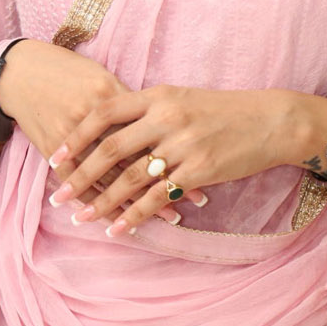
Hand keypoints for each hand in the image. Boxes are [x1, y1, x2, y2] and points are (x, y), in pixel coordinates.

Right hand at [0, 39, 189, 220]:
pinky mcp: (52, 148)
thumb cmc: (67, 72)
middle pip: (131, 156)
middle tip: (187, 205)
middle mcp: (91, 116)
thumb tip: (162, 129)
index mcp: (108, 93)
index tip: (200, 172)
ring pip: (108, 177)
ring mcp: (69, 134)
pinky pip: (80, 183)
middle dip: (162, 183)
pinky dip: (100, 203)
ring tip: (159, 219)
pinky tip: (117, 219)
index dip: (173, 154)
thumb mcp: (102, 78)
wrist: (19, 72)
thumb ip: (131, 104)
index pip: (147, 131)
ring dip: (134, 203)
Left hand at [46, 84, 313, 236]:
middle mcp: (165, 118)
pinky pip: (158, 198)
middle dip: (79, 175)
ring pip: (131, 179)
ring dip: (102, 202)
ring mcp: (182, 145)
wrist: (270, 120)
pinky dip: (135, 216)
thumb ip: (150, 110)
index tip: (56, 155)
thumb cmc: (225, 110)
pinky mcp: (199, 170)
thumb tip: (114, 130)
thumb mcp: (183, 98)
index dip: (76, 135)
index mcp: (157, 96)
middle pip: (110, 149)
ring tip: (81, 218)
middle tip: (58, 194)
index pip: (104, 113)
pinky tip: (119, 229)